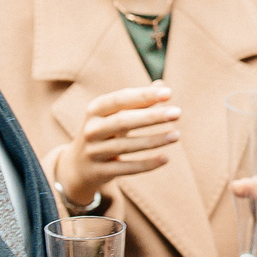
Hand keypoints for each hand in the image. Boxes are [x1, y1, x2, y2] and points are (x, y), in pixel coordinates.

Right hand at [57, 83, 178, 208]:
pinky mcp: (99, 171)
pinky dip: (147, 164)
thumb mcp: (115, 115)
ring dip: (153, 140)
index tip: (169, 93)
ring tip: (176, 135)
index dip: (144, 95)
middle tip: (177, 113)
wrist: (78, 166)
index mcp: (95, 110)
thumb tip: (162, 85)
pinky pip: (126, 168)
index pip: (121, 99)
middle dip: (152, 116)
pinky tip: (165, 158)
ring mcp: (94, 151)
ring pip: (126, 145)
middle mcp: (91, 129)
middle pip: (123, 121)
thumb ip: (138, 102)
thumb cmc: (104, 133)